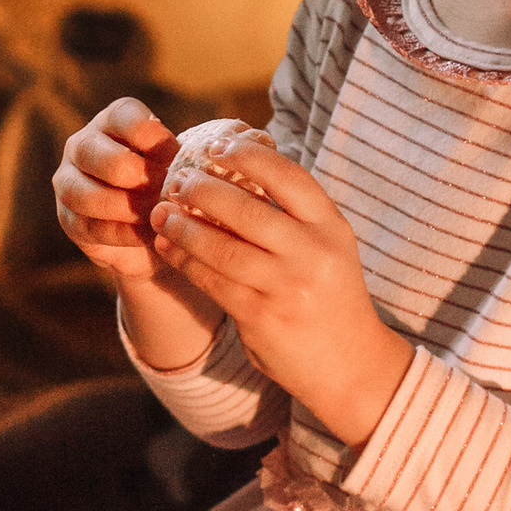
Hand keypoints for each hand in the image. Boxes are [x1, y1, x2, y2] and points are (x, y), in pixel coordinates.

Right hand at [52, 97, 220, 366]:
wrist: (166, 233)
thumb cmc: (188, 188)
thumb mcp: (205, 164)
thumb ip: (223, 145)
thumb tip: (250, 139)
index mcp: (117, 121)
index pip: (121, 115)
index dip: (143, 132)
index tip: (170, 151)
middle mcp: (85, 146)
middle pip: (92, 152)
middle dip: (127, 171)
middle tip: (157, 188)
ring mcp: (71, 184)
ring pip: (83, 192)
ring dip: (121, 206)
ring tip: (154, 216)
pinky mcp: (71, 220)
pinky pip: (89, 227)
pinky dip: (119, 234)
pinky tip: (147, 237)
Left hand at [153, 146, 411, 444]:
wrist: (349, 364)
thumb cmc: (328, 294)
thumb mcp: (328, 247)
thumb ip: (293, 216)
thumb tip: (237, 170)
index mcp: (331, 227)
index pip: (289, 177)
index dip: (249, 157)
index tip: (216, 147)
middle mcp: (313, 254)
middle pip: (247, 210)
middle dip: (203, 190)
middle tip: (176, 180)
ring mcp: (286, 287)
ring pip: (222, 247)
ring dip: (184, 227)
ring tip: (161, 213)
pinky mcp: (260, 317)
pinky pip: (212, 281)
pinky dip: (184, 260)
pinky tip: (167, 246)